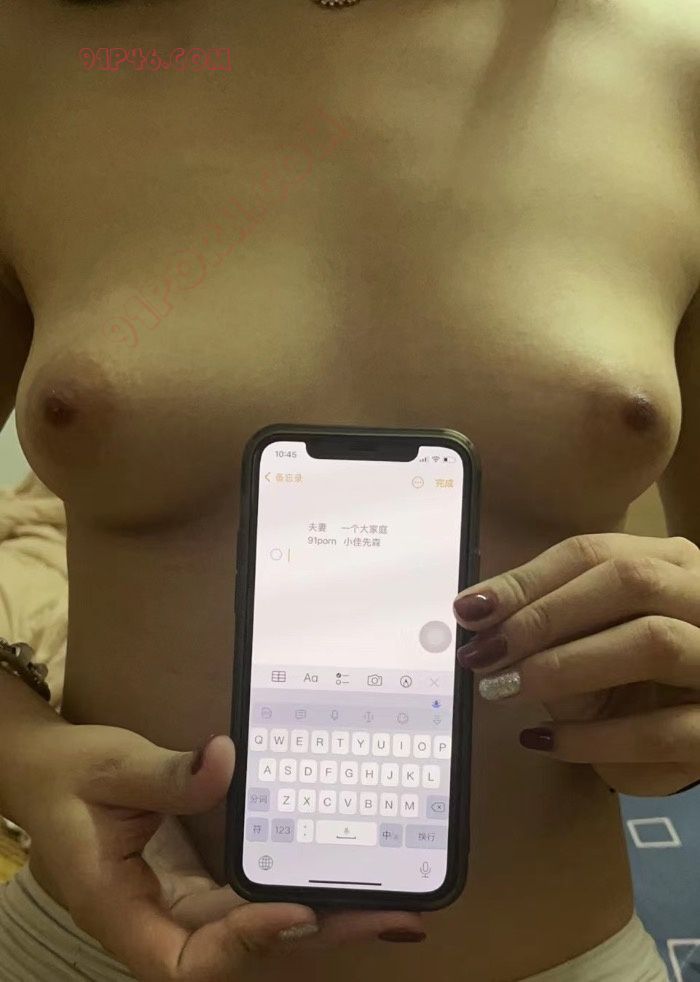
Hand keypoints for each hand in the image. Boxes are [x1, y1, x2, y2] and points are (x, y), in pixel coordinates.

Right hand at [22, 725, 424, 980]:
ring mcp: (181, 903)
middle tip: (391, 914)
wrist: (48, 774)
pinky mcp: (198, 881)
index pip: (185, 960)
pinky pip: (250, 895)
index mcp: (120, 908)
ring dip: (319, 916)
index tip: (299, 911)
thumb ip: (164, 773)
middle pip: (239, 949)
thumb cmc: (68, 777)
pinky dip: (294, 887)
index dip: (245, 944)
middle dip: (314, 933)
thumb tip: (225, 759)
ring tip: (389, 901)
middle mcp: (157, 920)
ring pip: (254, 926)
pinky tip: (342, 875)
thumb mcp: (110, 767)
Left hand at [452, 533, 699, 795]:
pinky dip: (596, 737)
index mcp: (673, 563)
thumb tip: (476, 613)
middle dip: (544, 616)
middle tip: (483, 653)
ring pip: (653, 643)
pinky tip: (545, 741)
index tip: (469, 610)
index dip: (527, 579)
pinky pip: (662, 730)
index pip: (593, 554)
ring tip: (503, 689)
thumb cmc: (640, 675)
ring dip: (565, 666)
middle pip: (630, 582)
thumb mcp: (599, 636)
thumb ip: (554, 619)